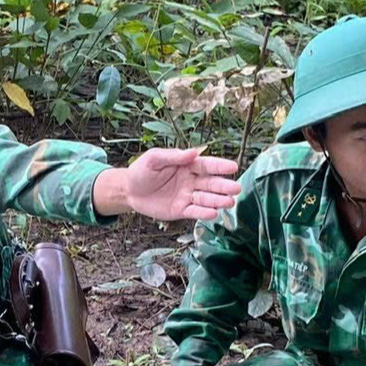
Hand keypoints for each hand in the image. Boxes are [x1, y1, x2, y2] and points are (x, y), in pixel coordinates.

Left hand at [121, 148, 240, 223]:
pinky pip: (194, 211)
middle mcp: (190, 181)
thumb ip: (173, 156)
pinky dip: (204, 213)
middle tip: (237, 188)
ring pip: (206, 198)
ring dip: (218, 200)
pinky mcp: (181, 210)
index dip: (219, 167)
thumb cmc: (142, 171)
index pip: (206, 165)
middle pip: (210, 183)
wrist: (129, 191)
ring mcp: (187, 196)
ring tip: (230, 202)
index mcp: (187, 165)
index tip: (233, 167)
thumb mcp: (154, 159)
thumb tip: (193, 152)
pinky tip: (214, 213)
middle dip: (223, 186)